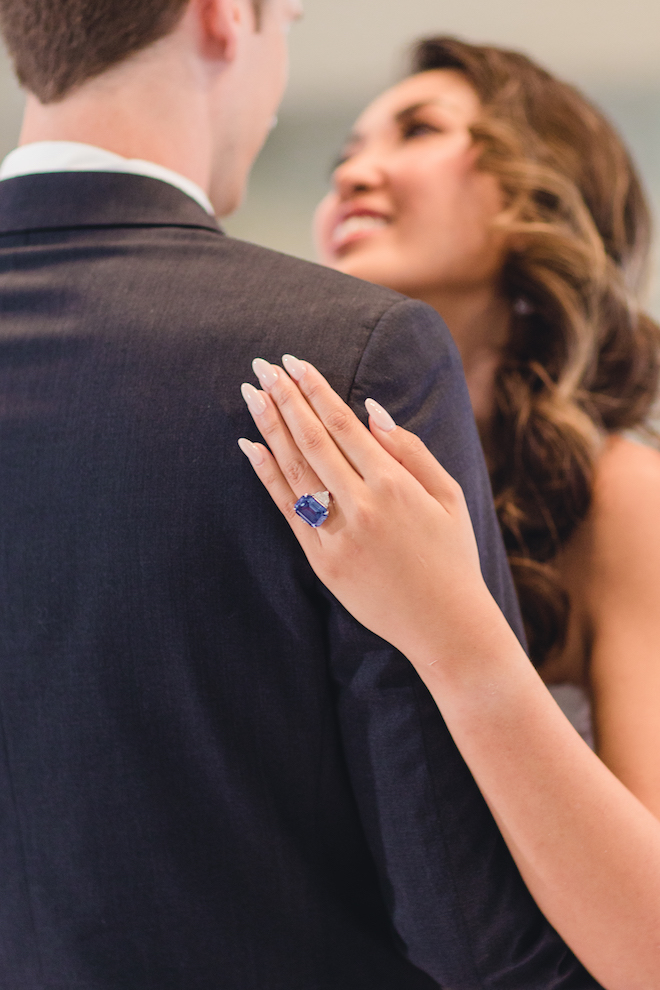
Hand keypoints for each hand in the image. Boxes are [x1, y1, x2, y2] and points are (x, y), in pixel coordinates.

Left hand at [238, 356, 494, 664]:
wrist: (445, 625)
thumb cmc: (452, 556)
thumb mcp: (449, 496)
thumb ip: (411, 451)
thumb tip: (372, 411)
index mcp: (395, 484)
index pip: (343, 424)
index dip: (315, 390)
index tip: (294, 362)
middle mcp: (361, 506)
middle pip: (312, 439)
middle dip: (284, 398)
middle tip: (262, 366)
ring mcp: (337, 536)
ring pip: (294, 469)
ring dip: (269, 428)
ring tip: (251, 393)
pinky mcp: (322, 562)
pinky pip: (288, 510)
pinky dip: (267, 476)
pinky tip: (249, 447)